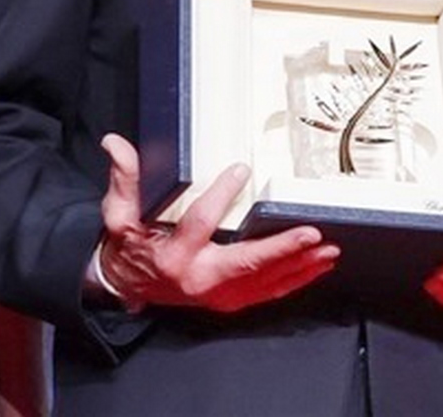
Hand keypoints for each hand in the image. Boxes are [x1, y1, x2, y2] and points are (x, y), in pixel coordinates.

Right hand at [97, 134, 339, 312]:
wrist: (126, 288)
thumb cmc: (131, 249)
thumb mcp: (120, 215)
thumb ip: (125, 179)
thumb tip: (115, 143)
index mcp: (174, 254)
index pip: (200, 221)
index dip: (220, 195)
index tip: (240, 171)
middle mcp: (199, 277)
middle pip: (246, 262)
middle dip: (282, 249)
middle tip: (311, 234)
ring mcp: (217, 293)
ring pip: (264, 281)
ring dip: (299, 266)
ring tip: (327, 250)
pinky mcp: (230, 299)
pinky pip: (267, 293)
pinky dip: (295, 281)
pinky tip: (318, 267)